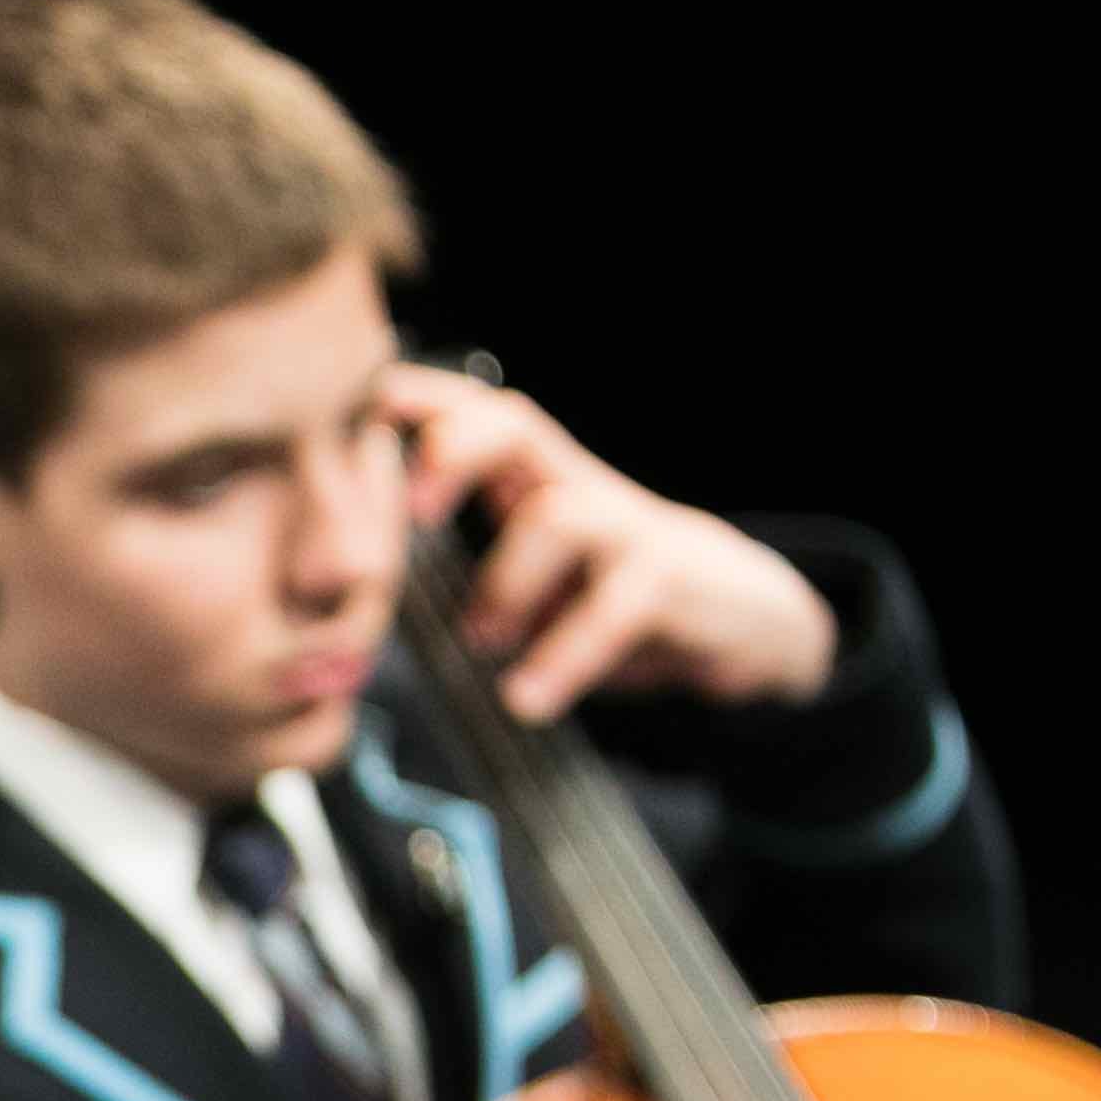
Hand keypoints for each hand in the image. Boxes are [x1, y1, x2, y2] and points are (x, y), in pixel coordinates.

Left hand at [376, 361, 834, 723]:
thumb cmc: (609, 598)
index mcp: (531, 484)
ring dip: (505, 585)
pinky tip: (529, 697)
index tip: (365, 406)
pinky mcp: (672, 581)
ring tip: (482, 642)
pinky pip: (613, 608)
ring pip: (556, 518)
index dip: (420, 403)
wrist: (739, 619)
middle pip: (515, 426)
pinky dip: (563, 657)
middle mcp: (577, 489)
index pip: (474, 418)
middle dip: (454, 451)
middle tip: (414, 512)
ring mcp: (628, 529)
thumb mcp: (531, 584)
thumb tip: (360, 614)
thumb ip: (463, 584)